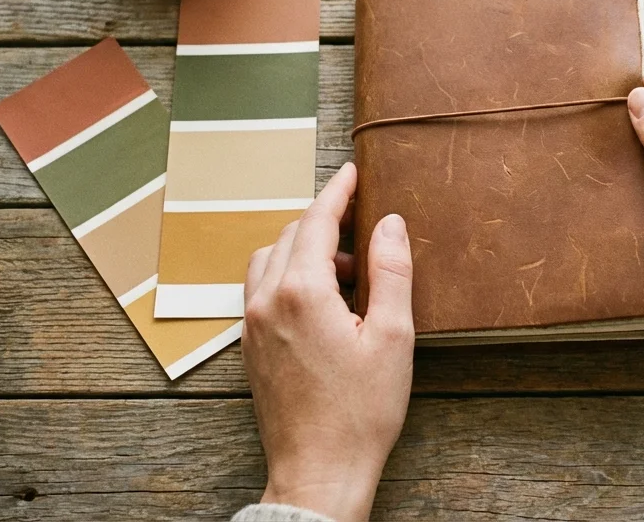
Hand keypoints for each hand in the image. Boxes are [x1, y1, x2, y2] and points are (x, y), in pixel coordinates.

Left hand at [243, 162, 414, 520]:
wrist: (319, 471)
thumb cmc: (360, 412)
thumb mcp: (393, 337)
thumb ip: (391, 272)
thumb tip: (388, 223)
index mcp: (302, 292)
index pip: (316, 221)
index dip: (337, 191)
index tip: (352, 172)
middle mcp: (267, 301)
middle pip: (291, 235)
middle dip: (326, 226)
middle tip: (365, 239)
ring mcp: (252, 325)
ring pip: (270, 260)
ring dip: (304, 252)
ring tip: (347, 279)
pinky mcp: (250, 347)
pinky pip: (262, 290)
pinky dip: (288, 278)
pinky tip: (322, 305)